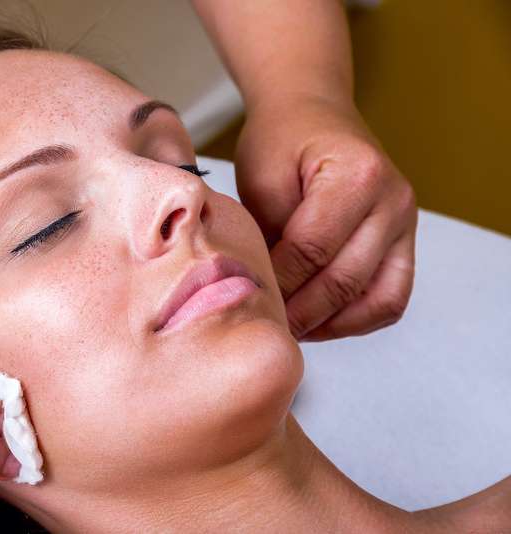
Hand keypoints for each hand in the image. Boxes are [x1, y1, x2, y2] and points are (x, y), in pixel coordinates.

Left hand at [235, 95, 416, 340]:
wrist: (312, 113)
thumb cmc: (281, 142)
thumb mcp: (261, 179)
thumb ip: (267, 234)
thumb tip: (262, 292)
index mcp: (357, 175)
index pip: (312, 249)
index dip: (277, 283)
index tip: (247, 300)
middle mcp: (393, 200)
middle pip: (345, 280)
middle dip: (299, 312)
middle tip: (263, 326)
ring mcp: (406, 224)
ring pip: (376, 300)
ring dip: (329, 323)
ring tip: (290, 328)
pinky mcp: (405, 243)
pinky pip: (390, 300)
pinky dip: (355, 320)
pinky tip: (318, 321)